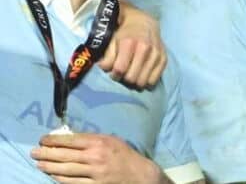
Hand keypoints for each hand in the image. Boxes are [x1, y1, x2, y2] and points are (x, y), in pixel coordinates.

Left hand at [33, 132, 165, 183]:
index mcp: (99, 142)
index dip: (53, 140)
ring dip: (49, 167)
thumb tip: (69, 139)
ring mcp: (94, 173)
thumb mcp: (111, 140)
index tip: (42, 140)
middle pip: (64, 155)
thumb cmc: (124, 154)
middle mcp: (95, 157)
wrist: (139, 174)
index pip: (71, 140)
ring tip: (39, 164)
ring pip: (65, 170)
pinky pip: (72, 183)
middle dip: (46, 154)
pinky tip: (53, 176)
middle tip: (34, 153)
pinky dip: (60, 179)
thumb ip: (92, 139)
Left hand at [98, 4, 165, 88]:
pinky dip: (147, 81)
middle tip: (124, 73)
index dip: (114, 74)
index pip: (120, 69)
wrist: (144, 23)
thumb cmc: (124, 34)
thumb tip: (105, 68)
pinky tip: (142, 74)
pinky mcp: (164, 59)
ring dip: (135, 81)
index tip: (114, 72)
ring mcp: (156, 54)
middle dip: (125, 79)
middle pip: (132, 78)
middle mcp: (145, 48)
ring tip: (133, 73)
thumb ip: (107, 56)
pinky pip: (154, 80)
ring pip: (143, 81)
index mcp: (129, 43)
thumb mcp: (111, 41)